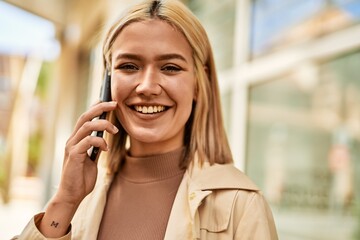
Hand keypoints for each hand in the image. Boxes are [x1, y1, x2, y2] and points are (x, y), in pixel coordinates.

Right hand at [39, 101, 117, 236]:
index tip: (109, 101)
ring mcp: (71, 147)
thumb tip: (104, 137)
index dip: (96, 107)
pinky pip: (87, 141)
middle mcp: (72, 140)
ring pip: (86, 126)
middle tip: (115, 104)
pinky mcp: (74, 155)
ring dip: (103, 125)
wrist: (72, 195)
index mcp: (76, 139)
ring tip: (114, 130)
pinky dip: (100, 141)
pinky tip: (106, 148)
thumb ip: (95, 147)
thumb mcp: (92, 158)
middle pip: (85, 116)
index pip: (85, 117)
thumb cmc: (82, 178)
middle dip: (100, 108)